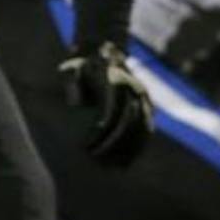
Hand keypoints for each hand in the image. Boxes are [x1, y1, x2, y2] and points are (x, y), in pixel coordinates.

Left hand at [59, 42, 152, 165]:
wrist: (104, 51)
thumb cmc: (83, 65)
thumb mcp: (72, 68)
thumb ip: (72, 84)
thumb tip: (75, 104)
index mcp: (116, 81)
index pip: (112, 111)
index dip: (101, 131)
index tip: (87, 145)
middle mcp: (134, 89)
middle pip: (128, 123)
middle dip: (112, 144)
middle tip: (94, 159)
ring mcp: (144, 98)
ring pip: (142, 129)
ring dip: (128, 150)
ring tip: (111, 168)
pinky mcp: (148, 107)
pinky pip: (147, 130)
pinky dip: (138, 148)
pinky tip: (125, 164)